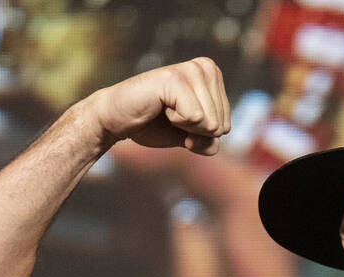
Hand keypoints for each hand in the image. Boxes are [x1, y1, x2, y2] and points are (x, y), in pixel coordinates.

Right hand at [87, 58, 230, 154]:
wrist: (116, 120)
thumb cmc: (153, 125)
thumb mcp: (191, 138)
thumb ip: (211, 141)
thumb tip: (216, 135)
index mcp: (213, 76)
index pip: (226, 126)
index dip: (201, 134)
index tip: (179, 119)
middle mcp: (205, 67)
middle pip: (221, 125)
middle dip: (195, 131)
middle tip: (170, 116)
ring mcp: (191, 70)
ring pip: (211, 123)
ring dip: (185, 126)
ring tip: (165, 110)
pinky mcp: (175, 79)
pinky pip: (196, 118)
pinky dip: (177, 122)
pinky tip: (161, 107)